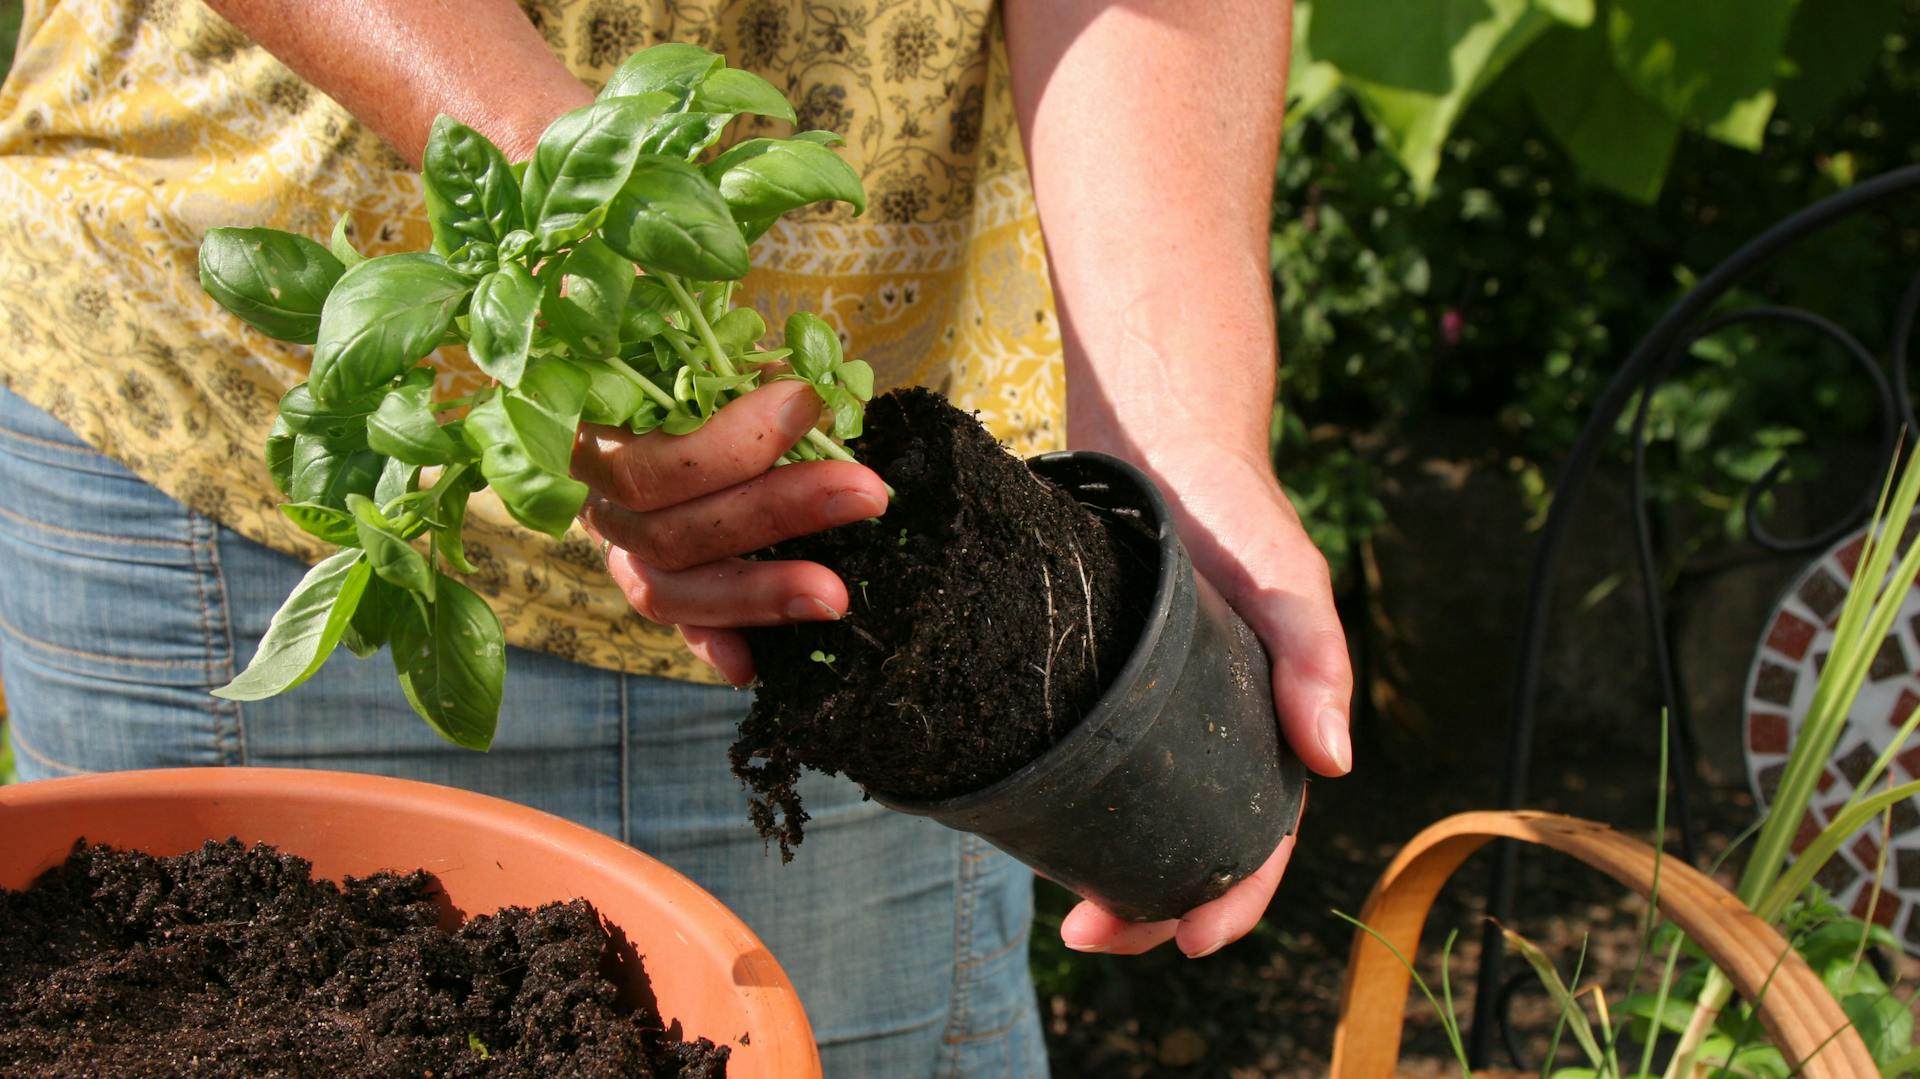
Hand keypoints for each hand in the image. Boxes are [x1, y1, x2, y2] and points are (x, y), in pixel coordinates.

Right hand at [569, 380, 889, 683]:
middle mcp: (595, 502)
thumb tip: (810, 393)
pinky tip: (754, 667)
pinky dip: (715, 643)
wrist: (635, 397)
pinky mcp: (650, 585)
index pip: (651, 457)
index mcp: (593, 434)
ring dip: (758, 594)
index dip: (729, 442)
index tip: (807, 403)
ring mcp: (618, 551)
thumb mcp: (694, 348)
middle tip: (866, 492)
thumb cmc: (675, 363)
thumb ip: (735, 371)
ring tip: (835, 597)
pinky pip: (677, 625)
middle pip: (670, 529)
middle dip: (775, 511)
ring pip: (671, 591)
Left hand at [1057, 439, 1351, 957]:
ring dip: (1103, 867)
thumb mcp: (1286, 575)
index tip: (1187, 942)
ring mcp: (1148, 702)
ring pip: (1134, 810)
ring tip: (1059, 908)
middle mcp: (1209, 722)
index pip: (1262, 833)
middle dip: (1148, 904)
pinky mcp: (1096, 676)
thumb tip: (1335, 762)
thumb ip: (1315, 658)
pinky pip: (1087, 756)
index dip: (1234, 895)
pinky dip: (1070, 800)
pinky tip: (1030, 824)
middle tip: (1086, 937)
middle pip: (1187, 840)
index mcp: (1267, 718)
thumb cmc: (1234, 502)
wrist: (1157, 428)